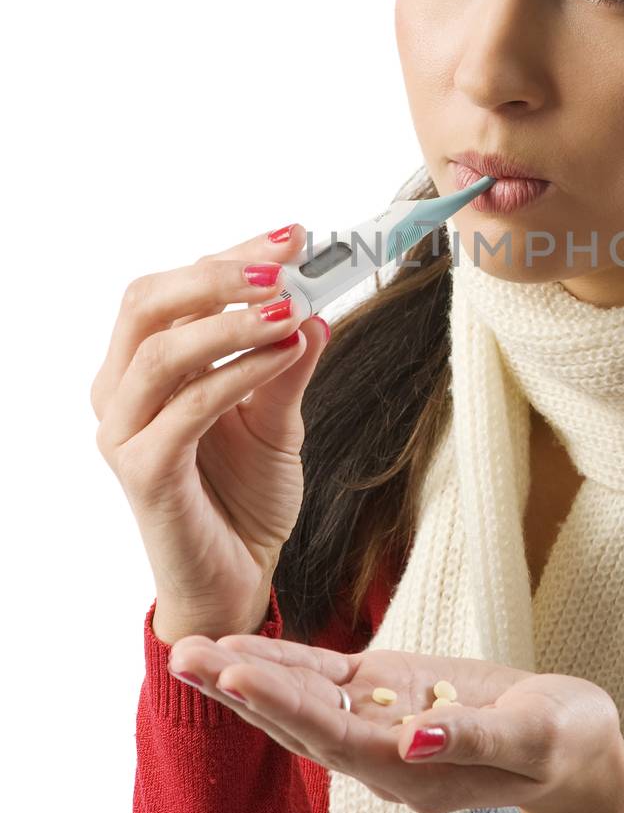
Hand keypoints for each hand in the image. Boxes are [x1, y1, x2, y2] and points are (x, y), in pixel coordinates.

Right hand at [90, 224, 330, 635]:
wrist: (236, 578)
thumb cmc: (245, 494)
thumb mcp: (278, 416)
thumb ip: (289, 362)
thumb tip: (316, 304)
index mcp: (141, 366)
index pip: (173, 286)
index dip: (232, 254)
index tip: (293, 234)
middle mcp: (119, 391)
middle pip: (147, 302)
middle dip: (220, 272)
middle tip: (286, 259)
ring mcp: (124, 433)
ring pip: (162, 351)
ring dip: (232, 320)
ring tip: (293, 305)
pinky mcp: (143, 473)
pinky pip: (188, 408)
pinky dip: (239, 373)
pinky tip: (287, 354)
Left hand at [167, 632, 623, 812]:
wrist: (574, 748)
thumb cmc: (565, 742)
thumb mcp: (536, 738)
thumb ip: (473, 739)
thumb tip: (413, 739)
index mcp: (413, 772)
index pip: (335, 737)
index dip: (284, 704)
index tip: (235, 673)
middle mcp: (381, 757)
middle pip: (298, 723)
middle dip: (240, 689)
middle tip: (181, 653)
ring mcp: (380, 726)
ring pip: (300, 701)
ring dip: (245, 676)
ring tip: (187, 648)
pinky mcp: (388, 695)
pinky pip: (327, 679)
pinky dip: (286, 662)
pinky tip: (243, 648)